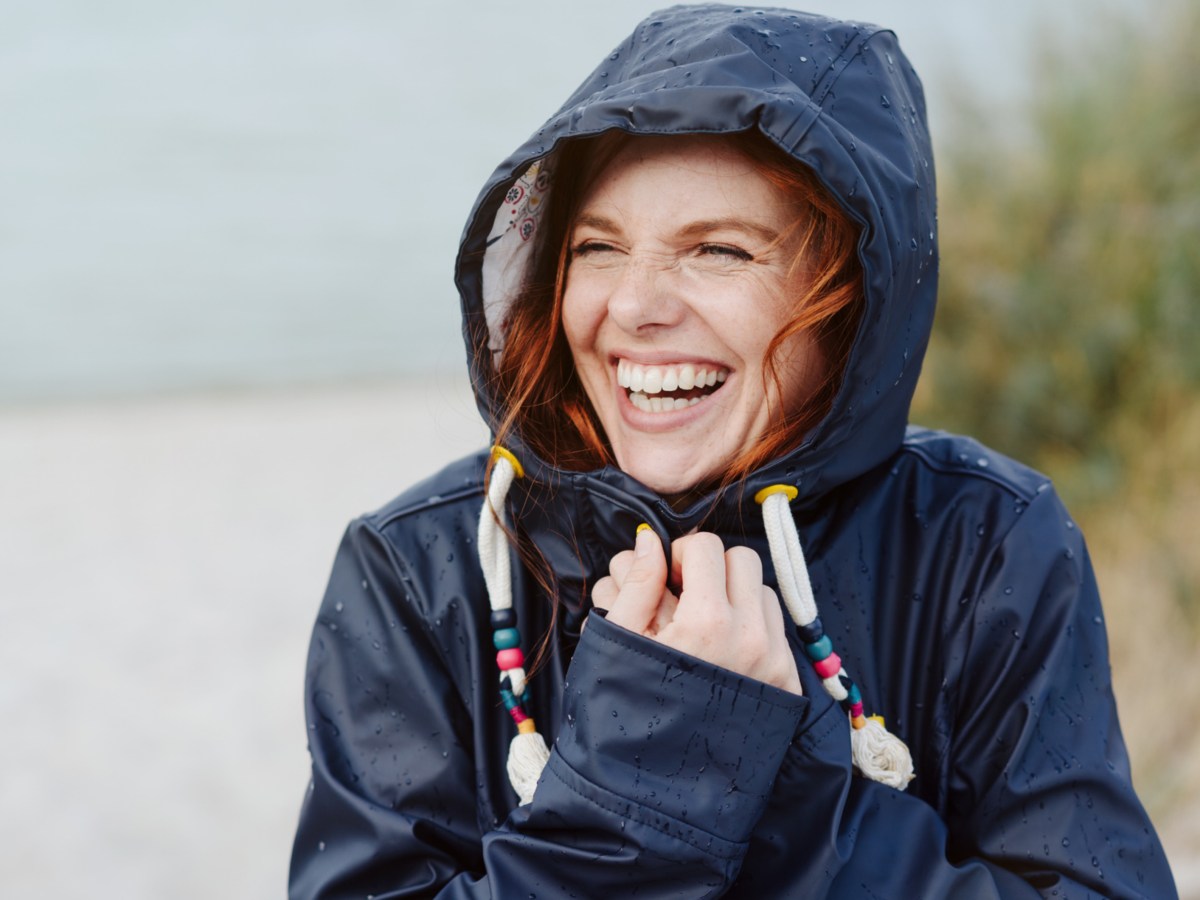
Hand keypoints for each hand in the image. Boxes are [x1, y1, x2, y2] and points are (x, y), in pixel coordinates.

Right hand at [592, 529, 801, 694]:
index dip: (679, 554)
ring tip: (703, 624)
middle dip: (711, 567)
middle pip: (742, 559)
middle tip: (684, 594)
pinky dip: (752, 625)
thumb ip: (638, 582)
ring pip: (763, 591)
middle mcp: (750, 638)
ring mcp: (774, 661)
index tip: (665, 577)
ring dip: (735, 595)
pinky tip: (723, 650)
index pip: (706, 547)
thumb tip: (650, 541)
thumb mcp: (619, 642)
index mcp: (706, 624)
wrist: (659, 786)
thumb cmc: (628, 711)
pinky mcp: (785, 682)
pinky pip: (777, 628)